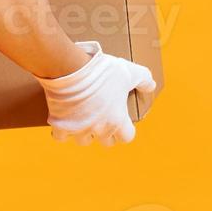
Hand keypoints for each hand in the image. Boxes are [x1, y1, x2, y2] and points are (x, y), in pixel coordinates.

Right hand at [36, 41, 155, 145]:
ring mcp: (78, 129)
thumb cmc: (101, 72)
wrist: (70, 69)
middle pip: (106, 142)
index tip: (122, 120)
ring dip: (85, 133)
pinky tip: (63, 122)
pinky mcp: (60, 125)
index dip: (125, 129)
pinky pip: (60, 137)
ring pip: (84, 141)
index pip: (126, 137)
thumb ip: (143, 79)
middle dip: (106, 132)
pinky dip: (62, 131)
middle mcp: (99, 129)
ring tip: (83, 120)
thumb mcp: (128, 71)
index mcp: (117, 120)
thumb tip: (151, 86)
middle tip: (103, 118)